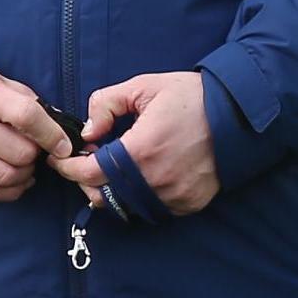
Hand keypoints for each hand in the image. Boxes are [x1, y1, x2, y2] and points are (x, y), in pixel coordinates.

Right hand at [0, 67, 73, 202]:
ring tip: (26, 165)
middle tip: (37, 151)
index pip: (26, 117)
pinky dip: (9, 191)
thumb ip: (30, 103)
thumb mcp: (1, 84)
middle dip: (37, 155)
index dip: (52, 135)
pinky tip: (15, 180)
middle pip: (20, 153)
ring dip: (25, 175)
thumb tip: (60, 132)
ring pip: (7, 176)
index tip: (64, 146)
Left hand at [53, 72, 219, 215]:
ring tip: (113, 170)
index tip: (59, 161)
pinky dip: (139, 198)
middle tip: (87, 162)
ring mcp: (173, 195)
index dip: (69, 169)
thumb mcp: (144, 87)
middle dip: (86, 182)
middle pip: (103, 196)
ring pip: (126, 207)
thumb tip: (88, 131)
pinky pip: (153, 210)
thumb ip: (106, 104)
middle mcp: (155, 180)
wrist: (238, 114)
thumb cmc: (191, 97)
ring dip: (112, 192)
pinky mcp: (188, 203)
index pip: (90, 173)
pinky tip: (141, 178)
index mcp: (140, 150)